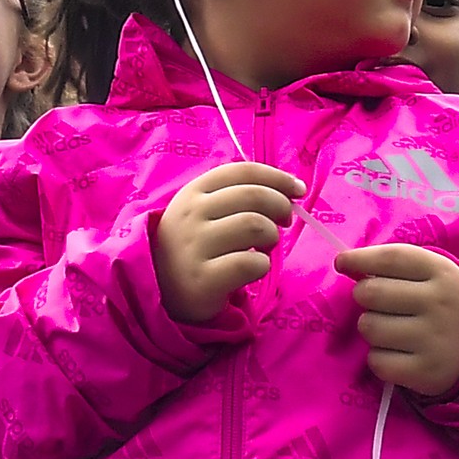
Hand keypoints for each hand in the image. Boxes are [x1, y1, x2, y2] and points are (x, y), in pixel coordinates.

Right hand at [149, 164, 302, 323]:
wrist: (161, 287)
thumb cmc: (195, 244)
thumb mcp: (203, 210)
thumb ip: (237, 195)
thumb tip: (290, 189)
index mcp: (193, 192)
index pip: (243, 171)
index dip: (278, 177)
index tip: (298, 190)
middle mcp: (190, 214)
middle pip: (254, 196)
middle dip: (281, 206)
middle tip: (285, 222)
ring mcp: (194, 246)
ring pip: (255, 226)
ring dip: (271, 237)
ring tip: (264, 247)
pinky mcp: (202, 279)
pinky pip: (250, 263)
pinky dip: (263, 265)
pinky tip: (254, 268)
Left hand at [337, 245, 458, 397]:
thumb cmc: (442, 303)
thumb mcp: (431, 274)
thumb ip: (392, 265)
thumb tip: (344, 262)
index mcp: (443, 272)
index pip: (391, 258)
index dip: (360, 258)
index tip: (342, 263)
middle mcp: (440, 303)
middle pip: (371, 293)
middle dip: (365, 298)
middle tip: (380, 305)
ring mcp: (435, 340)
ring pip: (369, 328)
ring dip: (372, 329)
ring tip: (392, 331)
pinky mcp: (426, 373)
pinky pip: (377, 361)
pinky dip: (379, 359)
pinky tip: (398, 354)